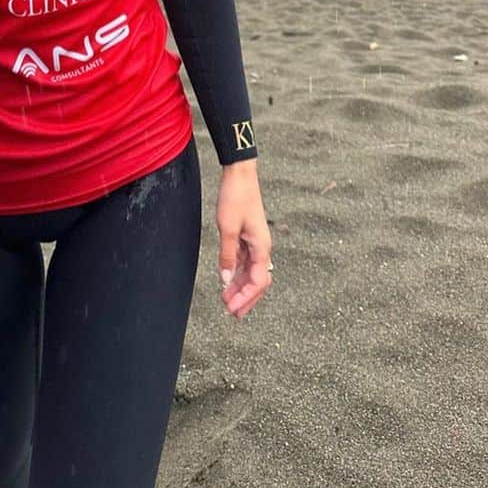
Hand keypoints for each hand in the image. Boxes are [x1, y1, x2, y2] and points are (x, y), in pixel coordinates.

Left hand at [216, 160, 272, 319]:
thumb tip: (225, 280)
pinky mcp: (248, 236)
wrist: (240, 174)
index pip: (258, 282)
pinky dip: (237, 273)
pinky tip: (227, 279)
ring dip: (240, 287)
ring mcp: (255, 242)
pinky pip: (245, 261)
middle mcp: (262, 247)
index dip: (246, 298)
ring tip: (227, 300)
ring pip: (251, 272)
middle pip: (258, 281)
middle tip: (231, 313)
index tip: (231, 309)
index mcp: (262, 247)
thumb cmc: (235, 197)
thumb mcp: (227, 228)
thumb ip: (227, 255)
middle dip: (246, 298)